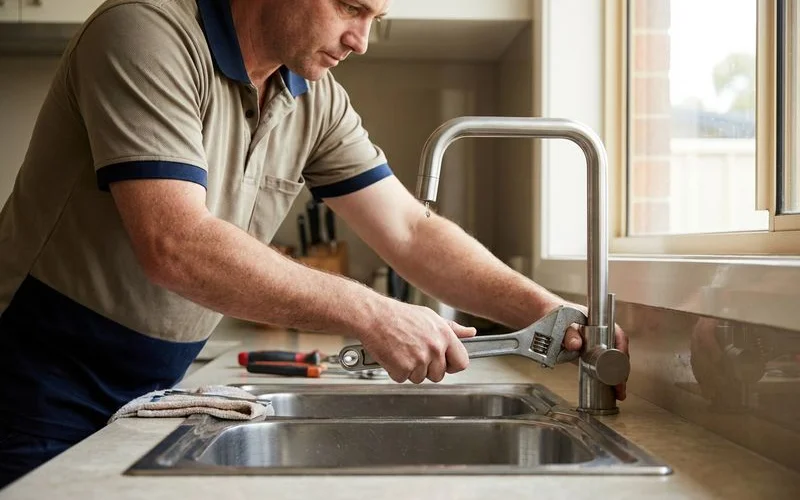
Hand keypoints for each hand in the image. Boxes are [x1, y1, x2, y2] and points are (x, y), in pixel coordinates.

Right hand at [358, 300, 476, 383]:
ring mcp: (419, 359)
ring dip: (410, 370)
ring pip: (420, 378)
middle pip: (439, 374)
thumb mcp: (430, 317)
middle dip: (427, 368)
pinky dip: (395, 371)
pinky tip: (393, 355)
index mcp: (444, 335)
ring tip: (402, 351)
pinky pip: (403, 379)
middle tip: (413, 352)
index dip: (452, 365)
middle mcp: (434, 348)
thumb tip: (470, 333)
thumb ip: (453, 329)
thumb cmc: (398, 315)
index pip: (462, 362)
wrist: (373, 316)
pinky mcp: (403, 368)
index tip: (444, 363)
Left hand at [559, 302, 629, 400]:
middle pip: (620, 354)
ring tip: (618, 392)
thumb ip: (569, 333)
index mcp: (602, 323)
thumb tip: (575, 344)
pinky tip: (614, 390)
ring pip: (616, 362)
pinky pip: (606, 367)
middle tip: (619, 386)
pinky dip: (611, 379)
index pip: (619, 337)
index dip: (622, 353)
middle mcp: (605, 335)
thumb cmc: (560, 316)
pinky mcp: (594, 355)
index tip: (621, 366)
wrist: (550, 317)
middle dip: (622, 371)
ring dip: (619, 377)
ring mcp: (601, 346)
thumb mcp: (565, 324)